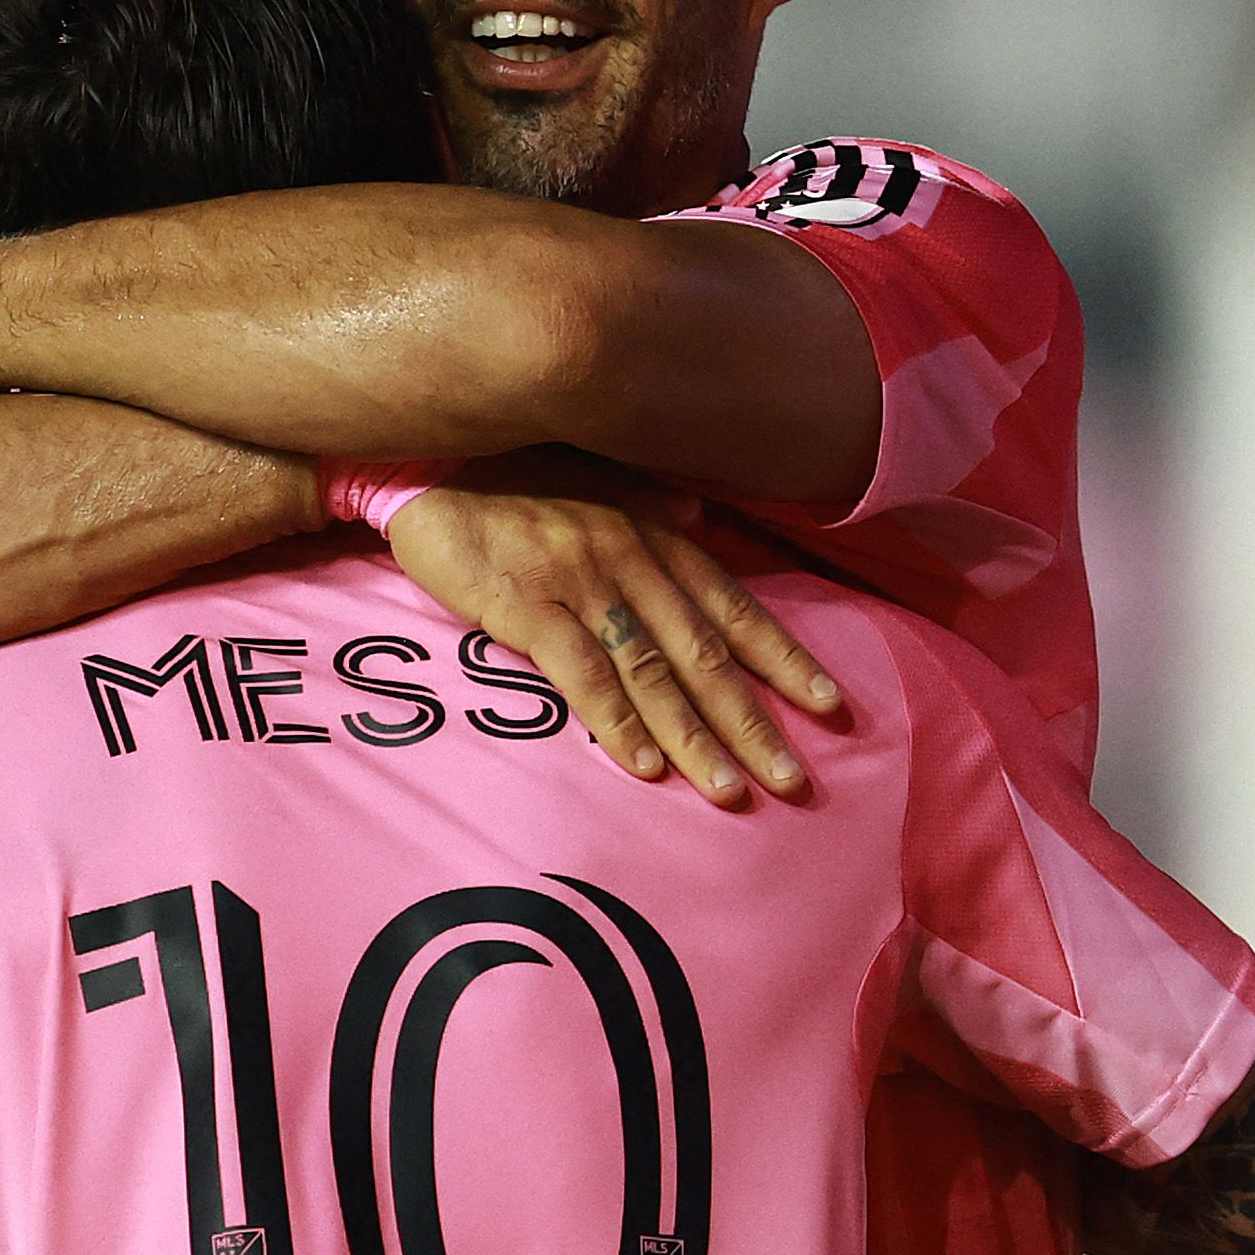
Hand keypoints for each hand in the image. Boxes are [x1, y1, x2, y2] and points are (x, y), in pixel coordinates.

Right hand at [383, 457, 844, 806]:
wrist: (424, 462)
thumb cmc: (505, 476)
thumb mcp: (591, 481)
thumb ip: (648, 506)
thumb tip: (699, 518)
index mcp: (653, 534)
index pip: (735, 607)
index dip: (784, 659)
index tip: (830, 706)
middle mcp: (631, 559)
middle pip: (706, 653)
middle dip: (755, 722)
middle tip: (794, 781)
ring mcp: (581, 583)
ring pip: (654, 671)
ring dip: (695, 737)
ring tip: (731, 792)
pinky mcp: (526, 605)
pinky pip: (583, 671)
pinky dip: (616, 721)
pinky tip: (643, 766)